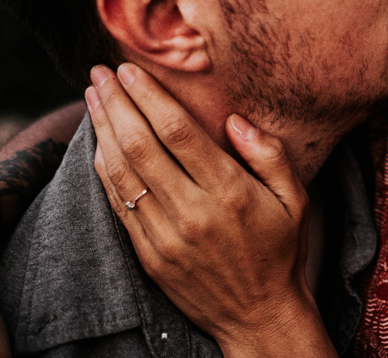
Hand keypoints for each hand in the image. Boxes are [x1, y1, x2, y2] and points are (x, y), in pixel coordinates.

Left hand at [86, 63, 336, 357]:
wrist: (259, 317)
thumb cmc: (281, 251)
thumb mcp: (295, 199)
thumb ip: (269, 155)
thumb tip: (235, 119)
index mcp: (229, 192)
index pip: (178, 133)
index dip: (149, 97)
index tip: (130, 70)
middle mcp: (192, 212)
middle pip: (141, 146)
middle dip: (116, 104)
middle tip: (100, 73)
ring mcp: (165, 236)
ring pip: (122, 173)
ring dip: (102, 130)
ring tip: (93, 97)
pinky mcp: (149, 255)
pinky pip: (118, 205)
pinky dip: (104, 170)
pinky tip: (99, 143)